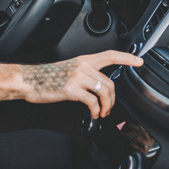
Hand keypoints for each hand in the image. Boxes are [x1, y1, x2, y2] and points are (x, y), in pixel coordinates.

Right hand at [19, 50, 142, 118]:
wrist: (29, 80)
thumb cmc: (46, 77)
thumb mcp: (68, 69)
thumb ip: (84, 73)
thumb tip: (98, 85)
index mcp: (83, 60)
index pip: (109, 55)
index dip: (126, 58)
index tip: (139, 61)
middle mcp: (82, 66)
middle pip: (109, 82)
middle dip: (113, 99)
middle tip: (108, 107)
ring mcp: (77, 77)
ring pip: (104, 92)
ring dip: (106, 106)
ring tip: (102, 112)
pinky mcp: (71, 89)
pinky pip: (92, 102)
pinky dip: (96, 110)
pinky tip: (93, 113)